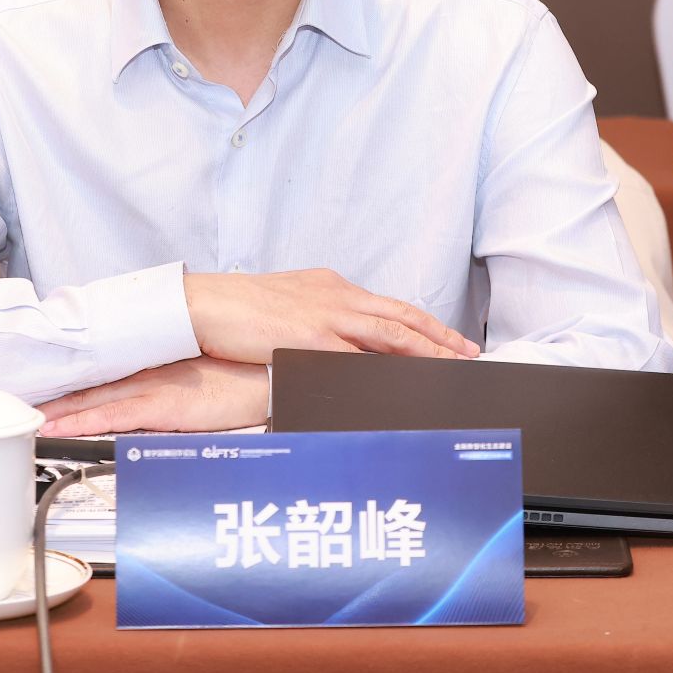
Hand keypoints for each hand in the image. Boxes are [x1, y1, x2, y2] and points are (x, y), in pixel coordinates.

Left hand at [36, 357, 269, 435]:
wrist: (275, 373)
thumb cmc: (252, 374)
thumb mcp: (209, 373)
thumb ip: (182, 376)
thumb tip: (167, 382)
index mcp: (161, 358)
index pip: (108, 365)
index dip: (75, 370)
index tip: (46, 376)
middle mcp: (151, 368)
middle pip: (92, 378)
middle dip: (56, 388)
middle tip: (20, 393)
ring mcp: (155, 385)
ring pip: (94, 395)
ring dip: (59, 405)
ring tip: (27, 413)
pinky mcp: (164, 405)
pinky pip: (114, 414)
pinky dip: (83, 421)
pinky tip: (58, 427)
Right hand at [182, 268, 479, 363]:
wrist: (203, 303)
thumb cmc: (235, 308)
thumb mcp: (284, 305)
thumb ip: (314, 318)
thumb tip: (331, 340)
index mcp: (331, 288)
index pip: (387, 305)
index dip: (421, 322)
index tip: (446, 336)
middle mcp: (336, 297)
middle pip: (401, 317)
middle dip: (439, 336)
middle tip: (469, 351)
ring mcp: (326, 316)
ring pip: (391, 333)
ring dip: (427, 350)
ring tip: (453, 366)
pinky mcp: (311, 337)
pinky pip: (357, 358)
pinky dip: (383, 371)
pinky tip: (402, 385)